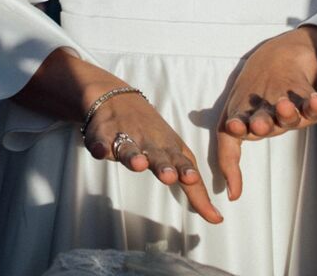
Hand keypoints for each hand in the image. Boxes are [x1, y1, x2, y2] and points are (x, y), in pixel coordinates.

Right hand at [82, 88, 223, 224]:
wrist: (117, 98)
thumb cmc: (153, 135)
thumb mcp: (176, 155)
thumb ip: (194, 189)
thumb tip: (217, 219)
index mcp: (169, 149)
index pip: (183, 164)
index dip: (188, 175)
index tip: (197, 187)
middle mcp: (149, 143)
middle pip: (158, 156)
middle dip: (164, 166)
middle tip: (169, 175)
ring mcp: (126, 137)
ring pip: (130, 148)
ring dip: (134, 156)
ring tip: (139, 163)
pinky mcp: (103, 135)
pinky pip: (100, 142)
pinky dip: (100, 146)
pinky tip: (99, 151)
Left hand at [214, 26, 316, 198]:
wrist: (279, 58)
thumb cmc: (252, 101)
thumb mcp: (236, 120)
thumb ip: (230, 155)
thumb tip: (232, 195)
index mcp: (242, 118)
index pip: (233, 132)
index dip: (235, 133)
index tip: (233, 129)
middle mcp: (262, 112)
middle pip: (261, 120)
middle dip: (259, 123)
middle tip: (258, 123)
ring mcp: (284, 103)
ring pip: (285, 111)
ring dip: (285, 111)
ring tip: (285, 106)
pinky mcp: (305, 98)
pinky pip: (310, 103)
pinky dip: (314, 103)